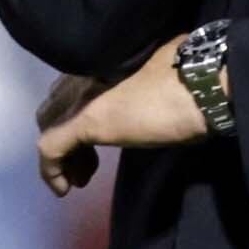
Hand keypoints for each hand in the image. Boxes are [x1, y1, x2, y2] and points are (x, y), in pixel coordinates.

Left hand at [36, 34, 211, 197]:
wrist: (200, 87)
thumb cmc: (191, 82)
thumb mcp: (157, 78)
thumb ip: (135, 84)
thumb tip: (143, 97)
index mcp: (100, 59)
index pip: (69, 88)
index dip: (75, 114)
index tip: (94, 141)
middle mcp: (83, 72)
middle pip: (54, 107)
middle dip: (66, 137)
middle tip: (88, 164)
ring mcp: (81, 95)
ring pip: (48, 125)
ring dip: (62, 156)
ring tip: (79, 179)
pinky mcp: (83, 120)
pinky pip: (50, 148)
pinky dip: (51, 171)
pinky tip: (64, 189)